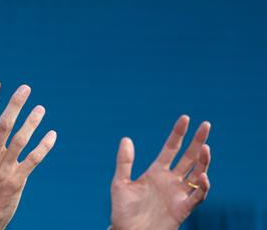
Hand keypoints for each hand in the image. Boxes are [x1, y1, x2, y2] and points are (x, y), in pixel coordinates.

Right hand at [0, 80, 56, 229]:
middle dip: (14, 104)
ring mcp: (5, 167)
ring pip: (20, 140)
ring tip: (41, 108)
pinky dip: (43, 147)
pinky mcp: (17, 179)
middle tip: (25, 88)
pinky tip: (52, 134)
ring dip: (32, 122)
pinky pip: (33, 160)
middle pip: (3, 124)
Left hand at [111, 115, 211, 229]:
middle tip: (206, 125)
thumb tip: (126, 138)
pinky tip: (203, 176)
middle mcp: (170, 180)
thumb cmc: (123, 210)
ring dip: (203, 161)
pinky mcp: (183, 208)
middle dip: (198, 141)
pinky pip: (197, 195)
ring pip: (196, 173)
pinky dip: (202, 186)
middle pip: (188, 157)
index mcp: (156, 171)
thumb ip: (124, 162)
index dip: (178, 133)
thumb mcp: (120, 183)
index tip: (185, 118)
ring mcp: (178, 193)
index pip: (171, 148)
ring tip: (206, 148)